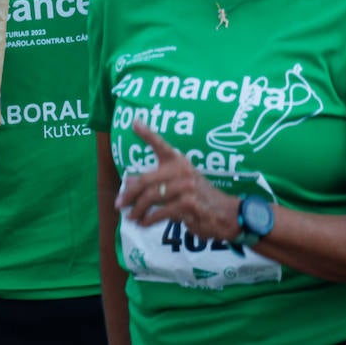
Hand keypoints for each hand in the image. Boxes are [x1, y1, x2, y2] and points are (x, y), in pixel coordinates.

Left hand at [115, 119, 241, 241]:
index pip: (162, 146)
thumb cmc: (200, 198)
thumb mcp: (181, 184)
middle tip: (119, 203)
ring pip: (151, 197)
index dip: (147, 134)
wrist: (227, 214)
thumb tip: (129, 183)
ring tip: (131, 217)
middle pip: (147, 180)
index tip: (134, 122)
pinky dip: (148, 219)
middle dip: (129, 193)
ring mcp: (186, 188)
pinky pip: (160, 212)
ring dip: (137, 210)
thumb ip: (157, 182)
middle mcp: (182, 171)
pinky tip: (143, 223)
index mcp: (180, 162)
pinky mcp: (188, 205)